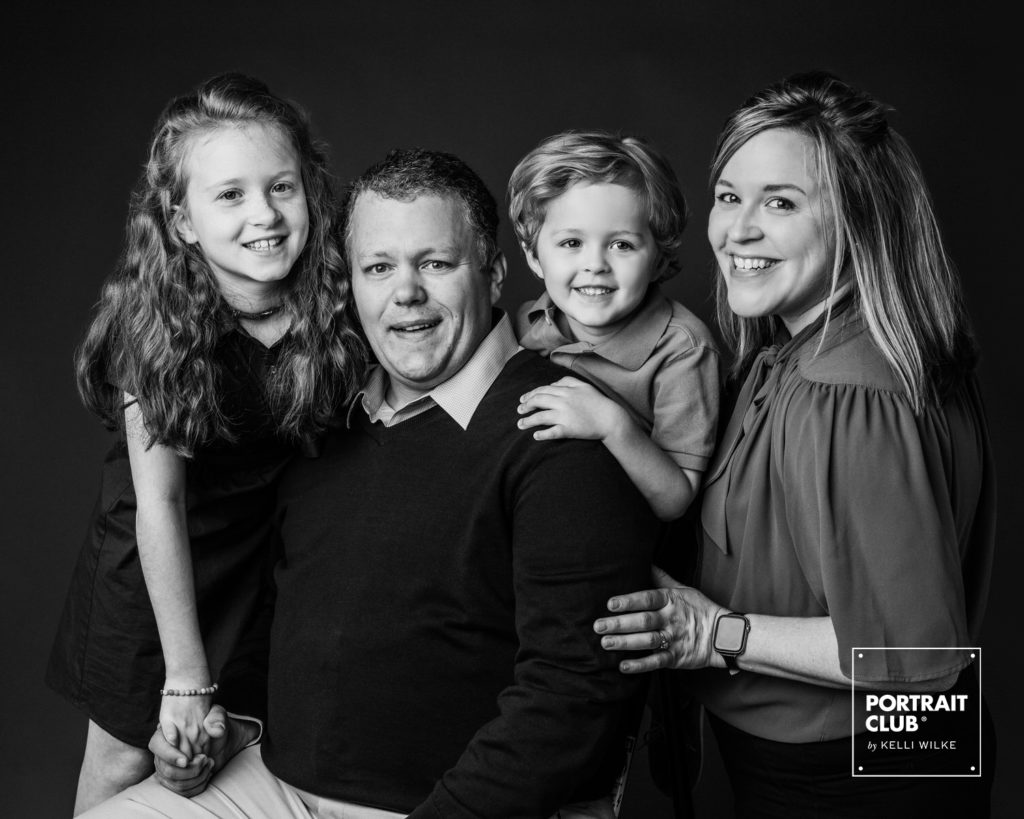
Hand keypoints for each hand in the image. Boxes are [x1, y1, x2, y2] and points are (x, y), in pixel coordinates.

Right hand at [149, 705, 251, 797]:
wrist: (219, 741)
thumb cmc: (214, 725)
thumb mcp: (218, 715)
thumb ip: (216, 718)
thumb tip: (214, 729)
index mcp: (166, 733)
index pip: (156, 746)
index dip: (170, 755)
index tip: (187, 760)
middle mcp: (162, 753)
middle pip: (166, 770)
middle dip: (189, 769)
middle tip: (205, 759)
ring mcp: (167, 769)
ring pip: (175, 783)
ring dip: (196, 777)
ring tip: (209, 763)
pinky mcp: (175, 781)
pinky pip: (182, 791)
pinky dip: (198, 785)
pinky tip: (208, 773)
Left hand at [517, 377, 625, 441]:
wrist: (611, 419)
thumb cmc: (598, 402)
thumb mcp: (584, 386)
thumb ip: (567, 381)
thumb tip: (553, 383)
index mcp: (566, 391)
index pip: (543, 390)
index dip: (530, 395)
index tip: (522, 400)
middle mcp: (563, 402)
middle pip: (539, 401)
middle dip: (526, 406)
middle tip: (519, 411)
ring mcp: (565, 416)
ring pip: (541, 417)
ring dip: (528, 421)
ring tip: (520, 425)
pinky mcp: (569, 429)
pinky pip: (552, 432)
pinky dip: (542, 434)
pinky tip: (535, 435)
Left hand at [593, 566, 728, 672]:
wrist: (724, 634)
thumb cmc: (699, 609)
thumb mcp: (683, 589)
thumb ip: (661, 578)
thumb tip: (646, 561)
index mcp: (671, 600)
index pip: (647, 599)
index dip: (628, 601)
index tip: (610, 604)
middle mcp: (671, 619)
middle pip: (643, 621)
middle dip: (619, 624)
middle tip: (598, 626)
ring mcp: (674, 639)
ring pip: (647, 641)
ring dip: (625, 642)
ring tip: (605, 643)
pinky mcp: (676, 657)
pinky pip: (656, 661)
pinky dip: (640, 665)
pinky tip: (623, 666)